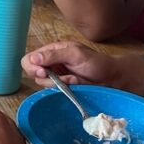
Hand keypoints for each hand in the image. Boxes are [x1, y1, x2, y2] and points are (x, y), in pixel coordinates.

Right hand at [22, 41, 141, 93]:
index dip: (32, 66)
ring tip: (73, 80)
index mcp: (53, 51)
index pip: (29, 58)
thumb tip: (33, 59)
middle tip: (57, 78)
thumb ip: (54, 55)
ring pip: (43, 84)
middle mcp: (52, 64)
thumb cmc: (97, 62)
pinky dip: (63, 90)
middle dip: (44, 77)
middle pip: (32, 73)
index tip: (43, 72)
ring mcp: (57, 78)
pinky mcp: (64, 89)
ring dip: (56, 84)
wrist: (114, 78)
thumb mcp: (76, 54)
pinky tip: (75, 86)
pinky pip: (54, 92)